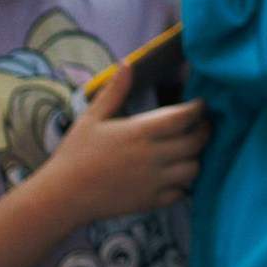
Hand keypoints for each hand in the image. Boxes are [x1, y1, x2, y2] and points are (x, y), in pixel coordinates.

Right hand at [36, 64, 210, 224]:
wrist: (64, 195)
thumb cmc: (76, 153)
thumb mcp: (92, 118)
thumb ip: (114, 91)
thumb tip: (127, 63)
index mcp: (139, 132)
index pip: (182, 118)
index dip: (197, 109)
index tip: (199, 105)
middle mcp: (152, 156)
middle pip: (195, 142)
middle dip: (203, 131)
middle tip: (201, 125)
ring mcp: (154, 181)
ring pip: (193, 169)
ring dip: (195, 157)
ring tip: (188, 150)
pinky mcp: (151, 202)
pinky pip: (182, 193)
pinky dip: (184, 184)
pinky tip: (175, 176)